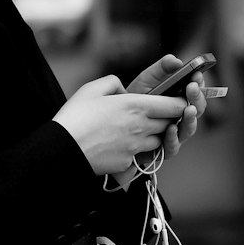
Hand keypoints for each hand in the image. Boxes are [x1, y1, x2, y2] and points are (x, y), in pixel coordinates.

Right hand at [52, 75, 186, 180]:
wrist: (63, 150)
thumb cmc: (75, 118)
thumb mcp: (91, 88)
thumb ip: (112, 82)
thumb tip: (122, 89)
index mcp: (135, 105)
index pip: (173, 105)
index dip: (180, 103)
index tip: (179, 100)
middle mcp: (141, 126)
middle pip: (169, 123)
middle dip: (167, 118)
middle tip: (158, 113)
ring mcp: (136, 146)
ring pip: (158, 140)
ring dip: (154, 134)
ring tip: (137, 129)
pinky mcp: (129, 162)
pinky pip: (140, 154)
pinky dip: (136, 150)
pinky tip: (121, 144)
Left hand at [127, 53, 206, 162]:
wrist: (117, 119)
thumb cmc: (136, 98)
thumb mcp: (148, 79)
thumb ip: (162, 68)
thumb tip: (176, 60)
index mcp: (181, 99)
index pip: (197, 92)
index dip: (200, 83)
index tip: (196, 75)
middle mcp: (182, 117)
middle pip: (198, 109)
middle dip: (197, 98)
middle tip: (192, 88)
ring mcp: (175, 133)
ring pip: (189, 129)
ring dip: (191, 119)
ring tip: (188, 109)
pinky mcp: (163, 148)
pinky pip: (173, 146)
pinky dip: (173, 138)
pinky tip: (171, 128)